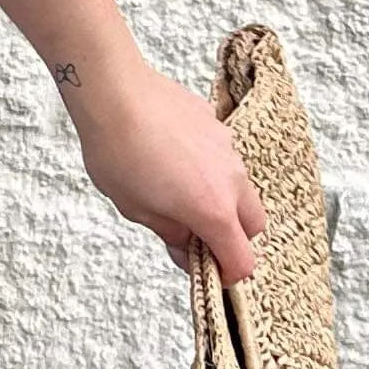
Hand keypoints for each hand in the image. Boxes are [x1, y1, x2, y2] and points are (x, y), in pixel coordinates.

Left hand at [59, 52, 265, 280]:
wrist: (114, 93)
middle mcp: (231, 180)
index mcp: (214, 210)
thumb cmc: (118, 152)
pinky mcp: (217, 125)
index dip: (228, 275)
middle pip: (254, 224)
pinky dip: (211, 169)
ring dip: (224, 201)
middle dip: (234, 238)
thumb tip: (187, 253)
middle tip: (198, 237)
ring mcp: (228, 149)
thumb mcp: (138, 209)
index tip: (210, 274)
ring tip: (181, 195)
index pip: (242, 259)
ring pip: (241, 188)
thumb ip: (171, 235)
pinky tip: (175, 161)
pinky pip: (225, 158)